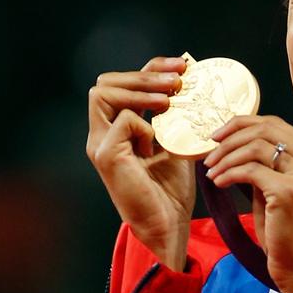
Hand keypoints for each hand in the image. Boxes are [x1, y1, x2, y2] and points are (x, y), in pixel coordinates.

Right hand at [85, 56, 194, 270]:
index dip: (151, 68)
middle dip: (144, 74)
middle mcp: (102, 133)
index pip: (124, 82)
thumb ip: (174, 117)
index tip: (183, 66)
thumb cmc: (171, 190)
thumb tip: (193, 81)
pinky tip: (158, 141)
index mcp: (117, 128)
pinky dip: (144, 124)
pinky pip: (122, 120)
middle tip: (177, 79)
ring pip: (102, 93)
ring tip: (170, 98)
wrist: (167, 226)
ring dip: (140, 90)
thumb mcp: (176, 143)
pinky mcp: (105, 156)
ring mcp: (99, 144)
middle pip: (105, 82)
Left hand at [203, 116, 292, 292]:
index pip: (277, 124)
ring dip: (226, 157)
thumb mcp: (282, 190)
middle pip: (266, 129)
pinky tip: (218, 183)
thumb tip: (235, 143)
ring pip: (255, 147)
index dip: (243, 124)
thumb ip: (269, 165)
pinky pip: (250, 170)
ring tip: (211, 171)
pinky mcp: (290, 192)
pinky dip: (228, 173)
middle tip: (210, 153)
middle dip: (231, 137)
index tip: (220, 136)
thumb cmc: (290, 235)